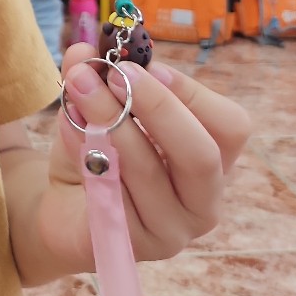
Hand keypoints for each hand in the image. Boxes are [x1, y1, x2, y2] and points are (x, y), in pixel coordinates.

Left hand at [38, 43, 250, 270]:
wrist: (64, 206)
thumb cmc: (102, 150)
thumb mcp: (104, 105)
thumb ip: (98, 75)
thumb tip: (83, 49)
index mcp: (215, 161)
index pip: (231, 127)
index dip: (192, 92)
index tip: (147, 65)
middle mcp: (202, 202)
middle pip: (201, 156)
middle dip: (158, 106)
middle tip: (118, 73)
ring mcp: (169, 231)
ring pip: (148, 171)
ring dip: (110, 118)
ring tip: (79, 84)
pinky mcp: (129, 246)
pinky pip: (109, 192)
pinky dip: (86, 149)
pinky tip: (68, 127)